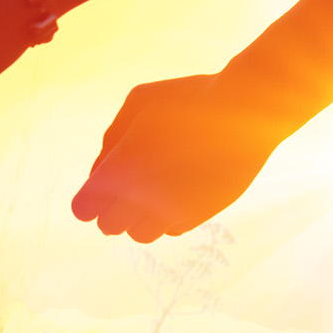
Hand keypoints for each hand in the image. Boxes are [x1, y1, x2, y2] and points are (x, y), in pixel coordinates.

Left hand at [72, 73, 289, 241]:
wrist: (247, 110)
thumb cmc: (191, 98)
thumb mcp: (141, 101)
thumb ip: (113, 137)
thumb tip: (101, 171)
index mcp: (122, 167)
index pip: (85, 207)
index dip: (88, 200)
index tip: (96, 190)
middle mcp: (143, 196)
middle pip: (109, 226)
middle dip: (111, 210)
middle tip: (127, 187)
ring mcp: (173, 209)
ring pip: (140, 234)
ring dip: (140, 218)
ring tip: (156, 190)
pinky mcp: (199, 215)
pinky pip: (171, 229)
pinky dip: (169, 215)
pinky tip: (181, 189)